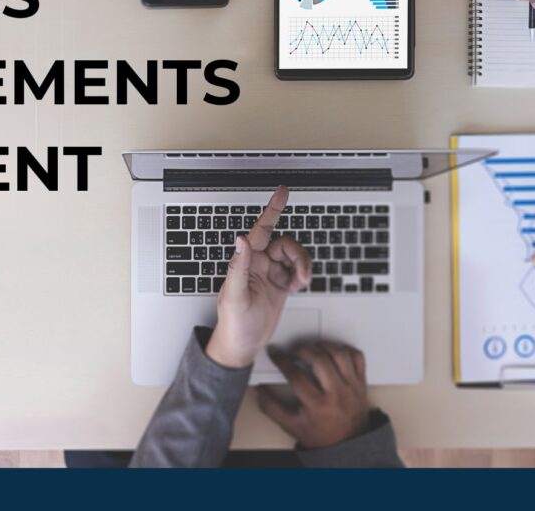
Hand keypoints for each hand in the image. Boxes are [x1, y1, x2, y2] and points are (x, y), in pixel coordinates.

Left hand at [205, 186, 310, 368]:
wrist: (243, 344)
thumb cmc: (233, 322)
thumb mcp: (234, 296)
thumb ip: (238, 266)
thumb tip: (241, 240)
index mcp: (245, 261)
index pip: (261, 229)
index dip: (272, 209)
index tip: (283, 191)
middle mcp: (258, 262)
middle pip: (285, 244)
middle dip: (297, 255)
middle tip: (301, 274)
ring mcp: (270, 272)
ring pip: (293, 256)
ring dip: (301, 266)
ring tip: (299, 282)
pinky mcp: (280, 283)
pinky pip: (296, 270)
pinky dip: (301, 276)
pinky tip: (296, 287)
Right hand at [256, 341, 371, 448]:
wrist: (347, 444)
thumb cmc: (320, 435)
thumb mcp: (291, 425)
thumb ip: (271, 407)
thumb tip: (258, 390)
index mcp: (318, 405)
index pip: (297, 375)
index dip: (282, 361)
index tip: (275, 353)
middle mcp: (337, 393)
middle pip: (319, 360)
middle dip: (302, 349)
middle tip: (293, 350)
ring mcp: (351, 386)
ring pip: (339, 354)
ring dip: (322, 346)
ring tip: (312, 348)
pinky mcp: (361, 382)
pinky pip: (356, 356)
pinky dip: (344, 349)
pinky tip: (332, 351)